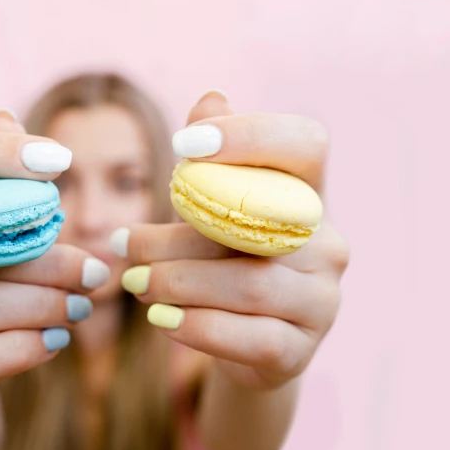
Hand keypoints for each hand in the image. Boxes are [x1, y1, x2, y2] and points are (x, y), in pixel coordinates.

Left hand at [116, 92, 348, 389]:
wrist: (249, 349)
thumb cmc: (226, 267)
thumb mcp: (216, 215)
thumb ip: (213, 165)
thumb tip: (209, 99)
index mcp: (311, 198)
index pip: (305, 145)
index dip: (249, 136)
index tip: (181, 147)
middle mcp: (329, 245)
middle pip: (256, 223)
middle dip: (177, 235)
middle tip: (121, 244)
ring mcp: (322, 302)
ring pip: (249, 284)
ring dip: (177, 282)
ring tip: (133, 284)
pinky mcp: (300, 350)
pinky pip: (248, 336)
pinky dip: (196, 327)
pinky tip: (161, 321)